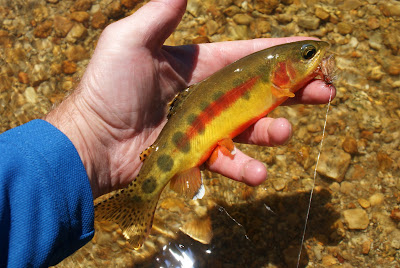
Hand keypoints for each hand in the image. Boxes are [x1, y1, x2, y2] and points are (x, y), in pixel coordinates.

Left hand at [44, 0, 334, 198]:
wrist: (90, 141)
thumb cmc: (107, 90)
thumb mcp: (128, 42)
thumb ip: (159, 15)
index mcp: (195, 65)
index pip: (245, 56)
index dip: (278, 51)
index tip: (312, 48)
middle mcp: (205, 96)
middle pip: (259, 92)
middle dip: (293, 92)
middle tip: (326, 93)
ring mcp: (203, 129)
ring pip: (249, 130)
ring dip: (272, 132)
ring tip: (286, 133)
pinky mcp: (197, 157)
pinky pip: (227, 162)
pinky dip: (245, 168)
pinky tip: (259, 173)